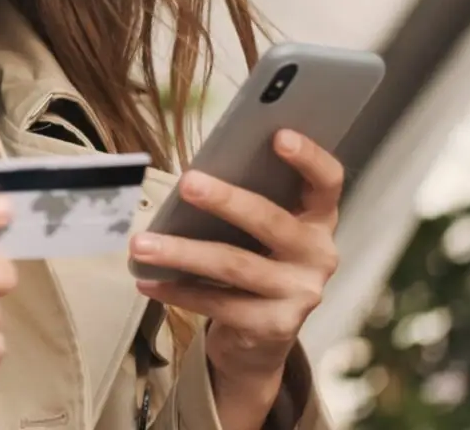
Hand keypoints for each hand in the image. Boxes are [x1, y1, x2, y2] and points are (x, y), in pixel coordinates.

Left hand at [129, 130, 340, 383]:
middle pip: (270, 221)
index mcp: (318, 219)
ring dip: (182, 252)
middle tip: (186, 183)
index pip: (327, 181)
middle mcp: (318, 254)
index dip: (309, 158)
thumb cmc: (255, 260)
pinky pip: (219, 304)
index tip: (279, 135)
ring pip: (235, 265)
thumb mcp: (259, 230)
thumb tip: (195, 177)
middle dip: (226, 200)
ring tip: (142, 243)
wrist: (263, 334)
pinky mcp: (276, 326)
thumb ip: (245, 202)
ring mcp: (300, 293)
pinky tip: (148, 279)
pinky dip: (178, 290)